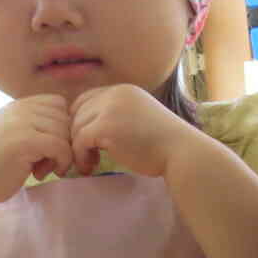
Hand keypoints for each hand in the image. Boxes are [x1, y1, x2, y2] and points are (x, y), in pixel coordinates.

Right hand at [0, 95, 74, 203]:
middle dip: (63, 142)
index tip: (51, 147)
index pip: (58, 103)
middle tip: (46, 162)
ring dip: (61, 155)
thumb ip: (36, 126)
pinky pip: (61, 147)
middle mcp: (18, 109)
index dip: (62, 125)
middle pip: (65, 118)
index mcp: (16, 106)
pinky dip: (62, 162)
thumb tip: (72, 125)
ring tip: (42, 169)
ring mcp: (20, 123)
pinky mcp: (25, 140)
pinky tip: (45, 174)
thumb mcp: (14, 137)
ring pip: (65, 133)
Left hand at [68, 83, 187, 177]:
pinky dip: (81, 156)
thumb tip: (87, 124)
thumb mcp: (139, 117)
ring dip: (79, 148)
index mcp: (124, 90)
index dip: (81, 119)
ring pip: (75, 127)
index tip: (87, 140)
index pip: (86, 99)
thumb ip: (117, 114)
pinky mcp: (105, 127)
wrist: (181, 152)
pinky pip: (79, 141)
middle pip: (78, 113)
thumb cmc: (165, 142)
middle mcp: (115, 94)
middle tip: (88, 155)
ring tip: (90, 163)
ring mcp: (109, 109)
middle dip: (77, 135)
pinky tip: (91, 167)